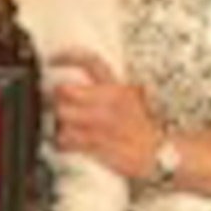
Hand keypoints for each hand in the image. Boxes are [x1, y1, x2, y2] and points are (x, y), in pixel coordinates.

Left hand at [49, 50, 158, 180]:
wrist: (158, 153)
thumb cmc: (140, 127)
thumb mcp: (131, 98)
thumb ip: (107, 87)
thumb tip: (78, 82)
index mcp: (118, 88)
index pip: (91, 63)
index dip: (68, 57)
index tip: (52, 59)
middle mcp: (110, 101)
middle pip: (65, 91)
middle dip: (58, 99)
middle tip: (60, 106)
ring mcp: (103, 122)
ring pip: (62, 115)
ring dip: (59, 123)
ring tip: (68, 128)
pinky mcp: (97, 143)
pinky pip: (65, 139)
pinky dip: (62, 142)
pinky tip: (69, 143)